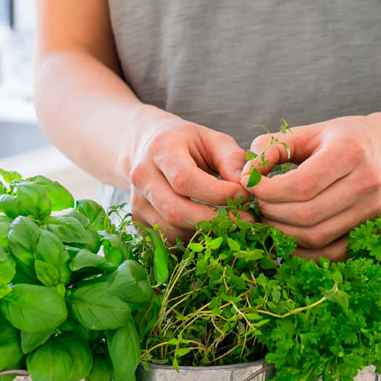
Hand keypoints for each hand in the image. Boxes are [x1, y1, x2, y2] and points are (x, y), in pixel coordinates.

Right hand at [128, 113, 249, 240]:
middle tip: (243, 219)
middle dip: (213, 220)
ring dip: (205, 232)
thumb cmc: (187, 144)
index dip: (217, 193)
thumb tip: (245, 185)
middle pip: (176, 210)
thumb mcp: (213, 140)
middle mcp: (142, 176)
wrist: (149, 148)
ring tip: (228, 223)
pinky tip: (207, 227)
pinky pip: (166, 240)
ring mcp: (136, 201)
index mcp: (161, 149)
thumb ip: (232, 159)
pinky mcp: (138, 220)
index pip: (185, 180)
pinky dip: (191, 239)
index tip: (243, 195)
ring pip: (172, 230)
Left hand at [240, 115, 380, 259]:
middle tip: (257, 205)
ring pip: (317, 237)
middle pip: (307, 215)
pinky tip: (287, 236)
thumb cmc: (344, 138)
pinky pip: (332, 254)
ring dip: (283, 234)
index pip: (301, 185)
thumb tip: (245, 175)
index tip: (249, 186)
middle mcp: (367, 183)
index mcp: (350, 151)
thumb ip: (272, 147)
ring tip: (269, 219)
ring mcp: (373, 210)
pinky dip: (303, 252)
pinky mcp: (372, 230)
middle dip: (272, 213)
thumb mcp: (309, 132)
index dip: (268, 191)